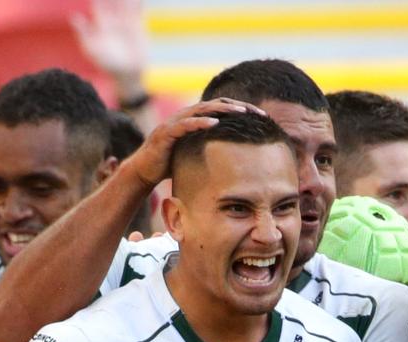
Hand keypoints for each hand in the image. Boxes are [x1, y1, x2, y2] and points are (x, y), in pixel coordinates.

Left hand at [71, 0, 148, 88]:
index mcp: (101, 24)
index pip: (98, 4)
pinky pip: (137, 11)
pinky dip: (138, 3)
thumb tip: (74, 17)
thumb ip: (84, 32)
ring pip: (124, 4)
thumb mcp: (92, 48)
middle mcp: (113, 21)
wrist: (126, 73)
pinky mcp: (137, 26)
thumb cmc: (107, 64)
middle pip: (112, 2)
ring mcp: (125, 23)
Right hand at [121, 99, 266, 188]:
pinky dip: (200, 122)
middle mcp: (185, 116)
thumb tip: (237, 159)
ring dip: (223, 110)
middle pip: (216, 104)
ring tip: (241, 112)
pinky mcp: (166, 133)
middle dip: (239, 107)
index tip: (262, 117)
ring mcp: (175, 122)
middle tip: (258, 113)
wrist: (144, 171)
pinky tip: (215, 124)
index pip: (222, 109)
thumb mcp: (196, 154)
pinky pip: (186, 124)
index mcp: (195, 119)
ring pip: (202, 110)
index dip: (242, 110)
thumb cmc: (171, 163)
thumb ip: (212, 149)